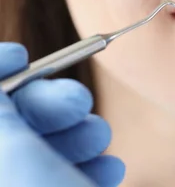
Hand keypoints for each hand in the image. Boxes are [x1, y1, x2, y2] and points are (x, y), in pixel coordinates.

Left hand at [0, 42, 124, 185]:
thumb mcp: (14, 153)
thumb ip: (0, 108)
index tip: (22, 55)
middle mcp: (2, 169)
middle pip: (17, 115)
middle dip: (52, 102)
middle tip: (80, 101)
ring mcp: (27, 182)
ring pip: (46, 143)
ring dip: (81, 131)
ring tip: (100, 138)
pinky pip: (69, 170)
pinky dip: (93, 163)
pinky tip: (109, 167)